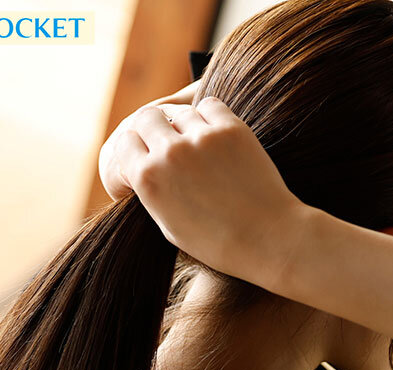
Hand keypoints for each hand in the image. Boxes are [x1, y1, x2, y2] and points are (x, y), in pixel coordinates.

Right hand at [99, 96, 305, 285]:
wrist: (267, 240)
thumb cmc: (217, 242)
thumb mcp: (168, 225)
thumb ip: (151, 190)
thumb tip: (143, 164)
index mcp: (147, 179)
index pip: (125, 142)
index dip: (135, 151)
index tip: (148, 159)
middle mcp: (170, 153)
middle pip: (147, 118)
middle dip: (155, 130)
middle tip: (170, 144)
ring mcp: (201, 138)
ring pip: (180, 111)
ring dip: (184, 124)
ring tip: (199, 147)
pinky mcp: (232, 129)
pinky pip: (209, 105)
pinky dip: (209, 116)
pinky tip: (216, 135)